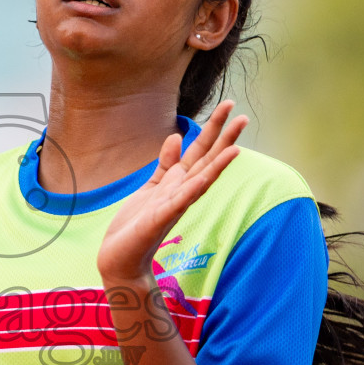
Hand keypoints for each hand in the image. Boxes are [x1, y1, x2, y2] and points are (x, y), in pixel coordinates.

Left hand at [97, 100, 246, 281]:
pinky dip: (194, 187)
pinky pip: (181, 200)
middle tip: (242, 115)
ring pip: (201, 179)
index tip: (229, 106)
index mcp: (179, 183)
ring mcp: (174, 205)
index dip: (214, 129)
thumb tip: (177, 136)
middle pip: (207, 160)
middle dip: (223, 138)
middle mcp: (182, 193)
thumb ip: (165, 164)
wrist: (120, 258)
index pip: (202, 152)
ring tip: (236, 145)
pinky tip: (206, 176)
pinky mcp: (161, 219)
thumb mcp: (152, 187)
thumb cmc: (136, 225)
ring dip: (219, 161)